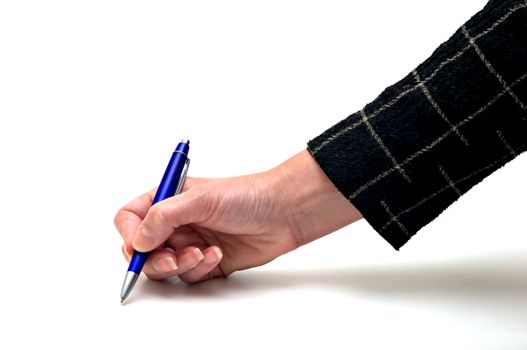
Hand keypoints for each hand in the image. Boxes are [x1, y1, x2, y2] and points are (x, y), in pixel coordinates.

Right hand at [114, 150, 361, 283]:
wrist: (282, 213)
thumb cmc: (247, 195)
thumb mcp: (201, 199)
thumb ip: (164, 216)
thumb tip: (137, 239)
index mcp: (169, 199)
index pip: (131, 218)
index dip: (129, 234)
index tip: (139, 245)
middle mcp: (176, 222)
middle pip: (142, 249)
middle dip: (154, 258)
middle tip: (172, 258)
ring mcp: (190, 242)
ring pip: (164, 266)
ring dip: (178, 264)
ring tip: (199, 253)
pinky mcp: (206, 261)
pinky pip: (189, 275)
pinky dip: (199, 268)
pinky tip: (217, 254)